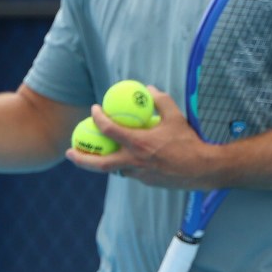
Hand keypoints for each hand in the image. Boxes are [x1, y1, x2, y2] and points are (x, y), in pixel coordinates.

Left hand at [65, 86, 217, 189]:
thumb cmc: (189, 141)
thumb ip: (161, 100)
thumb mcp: (176, 116)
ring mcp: (139, 175)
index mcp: (138, 144)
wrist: (202, 169)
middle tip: (69, 152)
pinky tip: (123, 157)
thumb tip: (149, 88)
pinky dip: (122, 165)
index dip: (98, 118)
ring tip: (92, 155)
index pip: (109, 130)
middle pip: (99, 164)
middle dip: (81, 158)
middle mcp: (134, 162)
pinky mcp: (146, 182)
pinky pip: (129, 172)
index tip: (93, 110)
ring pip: (113, 170)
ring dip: (101, 163)